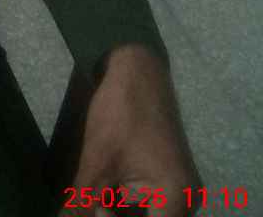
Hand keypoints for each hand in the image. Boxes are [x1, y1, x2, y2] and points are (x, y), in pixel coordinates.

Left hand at [59, 45, 201, 215]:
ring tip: (93, 197)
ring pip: (147, 215)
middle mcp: (186, 201)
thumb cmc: (121, 111)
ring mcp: (180, 191)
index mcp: (176, 199)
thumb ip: (84, 202)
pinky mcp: (169, 179)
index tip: (96, 208)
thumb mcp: (97, 161)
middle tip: (91, 202)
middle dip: (114, 215)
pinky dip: (124, 204)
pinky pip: (149, 205)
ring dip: (117, 210)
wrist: (137, 68)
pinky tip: (101, 194)